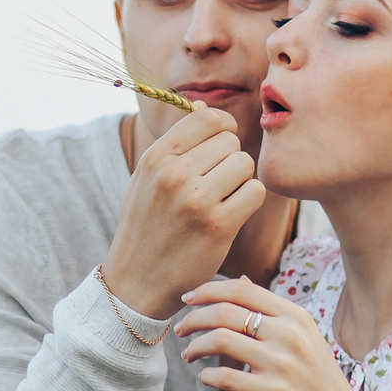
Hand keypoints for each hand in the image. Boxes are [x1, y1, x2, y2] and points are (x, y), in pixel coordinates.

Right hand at [98, 107, 268, 316]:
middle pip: (230, 142)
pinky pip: (255, 192)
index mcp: (155, 157)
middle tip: (217, 184)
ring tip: (223, 199)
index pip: (209, 118)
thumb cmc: (144, 227)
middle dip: (230, 160)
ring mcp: (196, 200)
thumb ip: (174, 144)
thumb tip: (204, 107)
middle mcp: (174, 174)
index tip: (221, 147)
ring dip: (241, 181)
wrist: (136, 283)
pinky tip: (233, 213)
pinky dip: (249, 201)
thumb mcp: (145, 179)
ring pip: (245, 164)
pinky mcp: (218, 225)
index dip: (223, 129)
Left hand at [176, 278, 380, 390]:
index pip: (241, 289)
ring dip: (195, 346)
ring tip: (189, 355)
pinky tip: (205, 378)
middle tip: (180, 329)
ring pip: (220, 340)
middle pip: (225, 312)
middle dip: (193, 318)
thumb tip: (240, 281)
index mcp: (294, 316)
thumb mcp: (302, 334)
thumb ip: (271, 309)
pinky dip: (207, 376)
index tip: (187, 299)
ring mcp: (281, 363)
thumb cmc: (316, 378)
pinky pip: (225, 377)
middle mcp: (288, 334)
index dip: (207, 290)